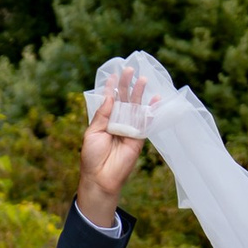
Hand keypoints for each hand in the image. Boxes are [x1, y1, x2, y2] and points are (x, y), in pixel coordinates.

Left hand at [78, 66, 150, 225]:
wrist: (100, 178)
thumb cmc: (92, 156)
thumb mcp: (92, 132)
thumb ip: (102, 115)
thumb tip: (109, 96)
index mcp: (104, 119)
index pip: (109, 99)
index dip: (111, 87)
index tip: (113, 73)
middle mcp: (117, 122)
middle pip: (124, 100)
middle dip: (127, 85)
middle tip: (129, 69)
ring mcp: (129, 129)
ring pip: (136, 108)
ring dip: (140, 94)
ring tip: (143, 79)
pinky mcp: (138, 138)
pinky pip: (146, 123)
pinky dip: (151, 112)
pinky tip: (155, 99)